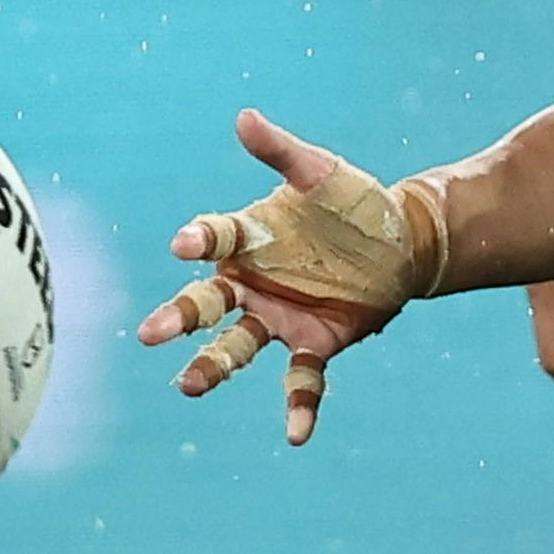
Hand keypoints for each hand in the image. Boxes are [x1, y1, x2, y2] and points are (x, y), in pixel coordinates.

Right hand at [134, 107, 433, 445]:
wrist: (403, 243)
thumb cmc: (354, 204)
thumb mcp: (322, 173)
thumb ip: (282, 152)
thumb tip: (245, 117)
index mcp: (248, 240)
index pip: (213, 238)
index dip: (199, 239)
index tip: (184, 243)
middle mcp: (253, 283)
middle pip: (205, 304)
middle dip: (177, 318)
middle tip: (149, 334)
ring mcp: (280, 317)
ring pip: (237, 347)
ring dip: (212, 365)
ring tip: (188, 386)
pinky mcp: (316, 342)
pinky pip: (303, 380)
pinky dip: (299, 408)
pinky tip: (296, 436)